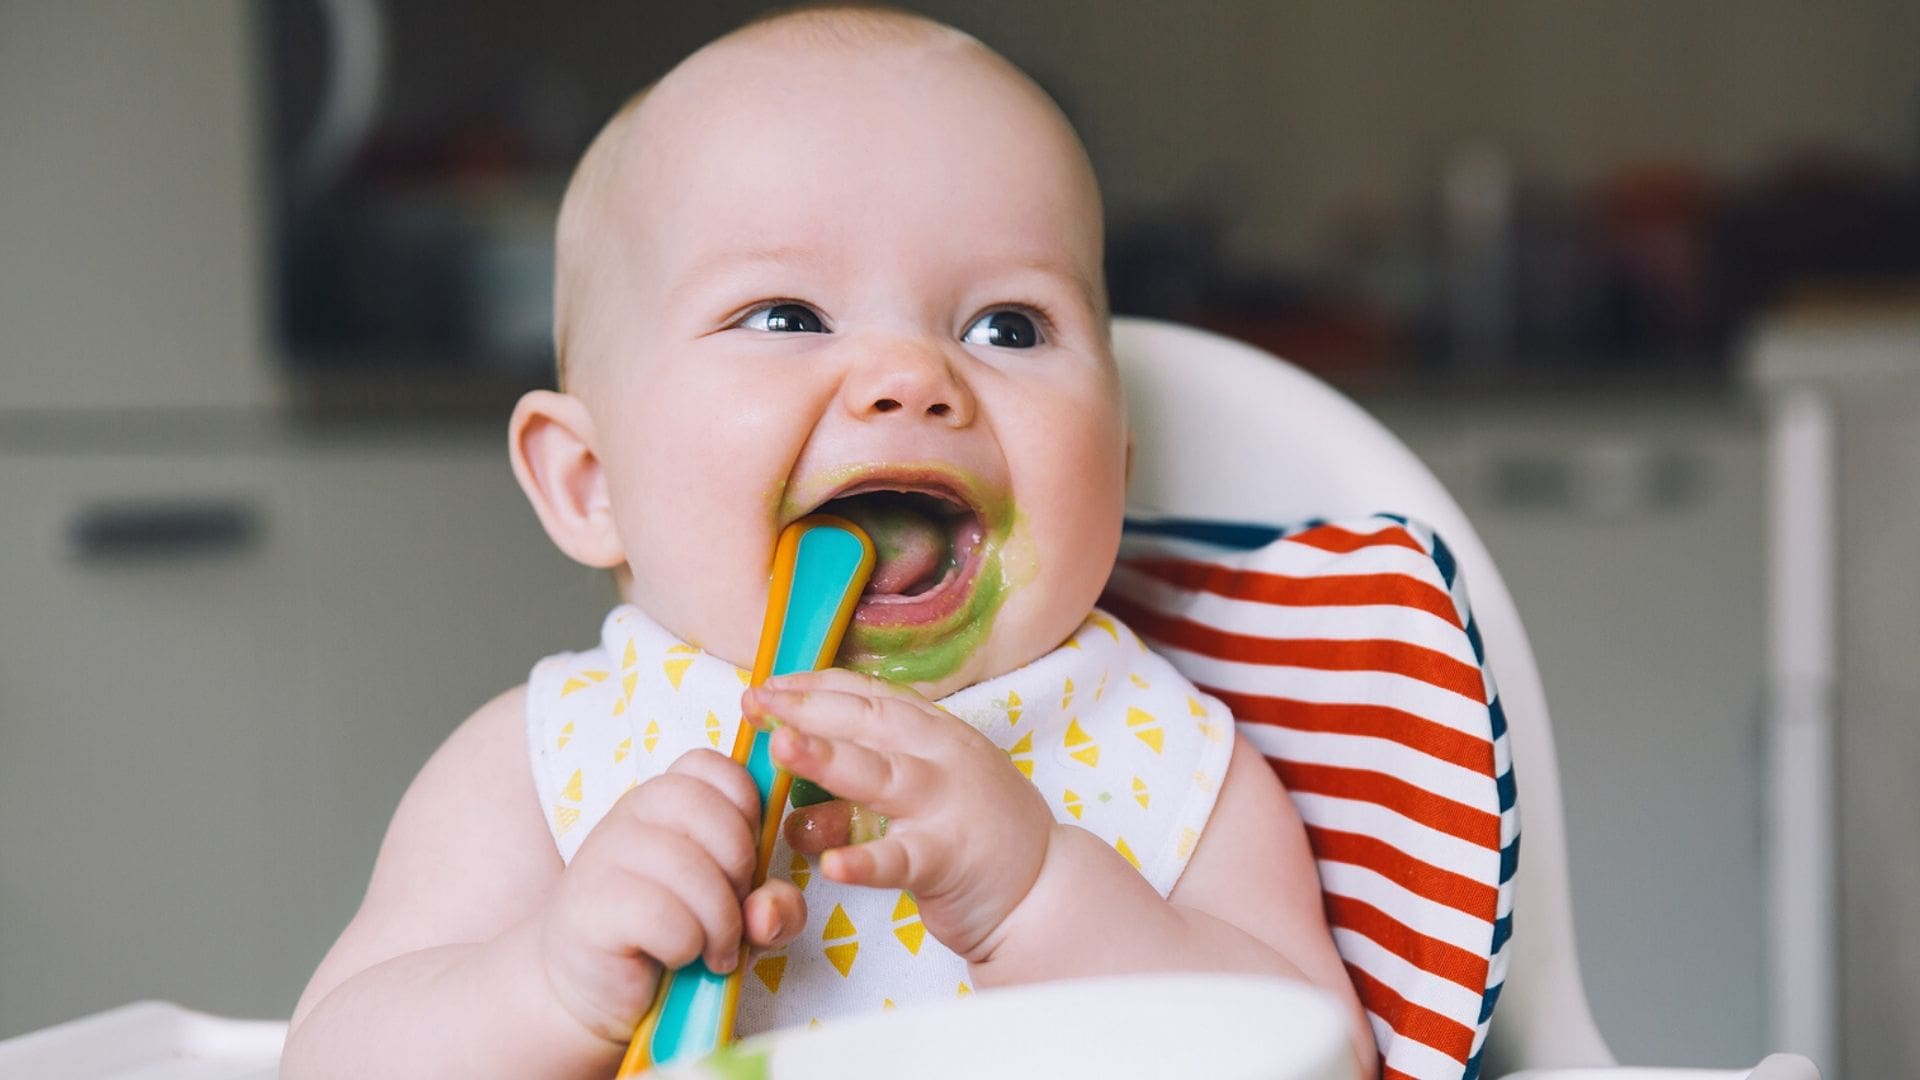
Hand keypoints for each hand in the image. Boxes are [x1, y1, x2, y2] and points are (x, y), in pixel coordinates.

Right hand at [536, 749, 806, 1043]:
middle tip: (733, 913)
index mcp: (664, 798)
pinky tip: (677, 957)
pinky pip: (663, 916)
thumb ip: (775, 905)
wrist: (597, 989)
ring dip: (720, 922)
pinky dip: (686, 946)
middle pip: (712, 813)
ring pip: (691, 869)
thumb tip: (767, 912)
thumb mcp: (743, 915)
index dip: (746, 810)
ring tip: (713, 949)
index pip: (712, 766)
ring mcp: (603, 855)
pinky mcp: (588, 906)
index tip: (743, 860)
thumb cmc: (674, 937)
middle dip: (741, 870)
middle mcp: (630, 813)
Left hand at [743, 669, 1055, 961]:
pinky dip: (865, 861)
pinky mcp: (948, 859)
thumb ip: (865, 774)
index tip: (768, 684)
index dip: (815, 686)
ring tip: (779, 747)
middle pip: (867, 722)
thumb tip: (795, 756)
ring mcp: (946, 805)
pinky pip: (900, 859)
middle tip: (753, 702)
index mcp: (936, 732)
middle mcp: (942, 757)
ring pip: (880, 775)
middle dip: (806, 708)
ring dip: (826, 758)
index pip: (869, 696)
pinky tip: (831, 865)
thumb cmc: (974, 835)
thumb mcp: (922, 789)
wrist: (1043, 891)